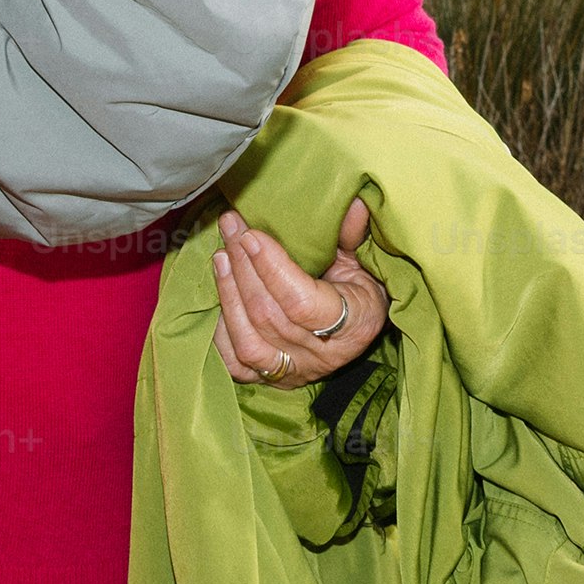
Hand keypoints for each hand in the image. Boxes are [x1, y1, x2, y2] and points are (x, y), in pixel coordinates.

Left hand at [213, 200, 383, 387]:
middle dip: (244, 267)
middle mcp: (322, 355)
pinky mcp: (273, 381)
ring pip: (249, 340)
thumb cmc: (361, 292)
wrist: (357, 335)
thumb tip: (354, 202)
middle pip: (269, 315)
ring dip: (229, 295)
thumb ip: (353, 236)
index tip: (252, 234)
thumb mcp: (365, 263)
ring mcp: (295, 371)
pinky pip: (237, 364)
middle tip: (230, 228)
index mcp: (355, 324)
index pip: (302, 302)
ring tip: (221, 256)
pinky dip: (220, 332)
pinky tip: (217, 298)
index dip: (272, 269)